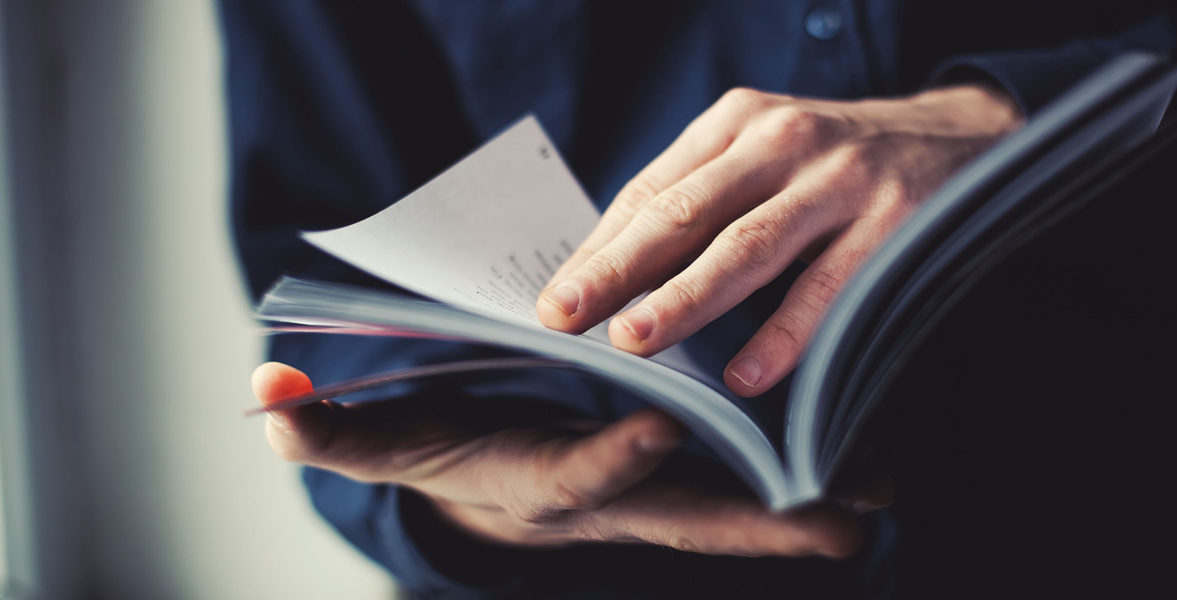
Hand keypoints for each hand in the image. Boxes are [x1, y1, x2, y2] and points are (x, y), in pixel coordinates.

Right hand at [253, 361, 890, 556]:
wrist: (485, 495)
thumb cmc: (444, 456)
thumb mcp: (382, 442)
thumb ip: (324, 429)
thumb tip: (264, 400)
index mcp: (540, 483)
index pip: (580, 478)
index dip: (614, 458)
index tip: (661, 422)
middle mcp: (608, 504)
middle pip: (693, 524)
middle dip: (762, 522)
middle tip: (846, 511)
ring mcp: (651, 504)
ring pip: (740, 517)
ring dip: (809, 505)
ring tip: (890, 480)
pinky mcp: (679, 489)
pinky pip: (752, 494)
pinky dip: (807, 483)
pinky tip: (874, 459)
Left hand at [537, 85, 1022, 395]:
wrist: (961, 134)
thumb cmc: (835, 165)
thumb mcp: (764, 157)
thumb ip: (702, 200)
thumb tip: (615, 276)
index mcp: (735, 122)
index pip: (650, 193)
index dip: (598, 250)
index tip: (554, 302)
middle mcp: (780, 139)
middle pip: (683, 213)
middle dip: (616, 270)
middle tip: (564, 318)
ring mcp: (839, 176)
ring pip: (747, 244)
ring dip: (687, 297)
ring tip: (634, 340)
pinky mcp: (893, 217)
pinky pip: (830, 284)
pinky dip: (787, 332)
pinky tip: (747, 376)